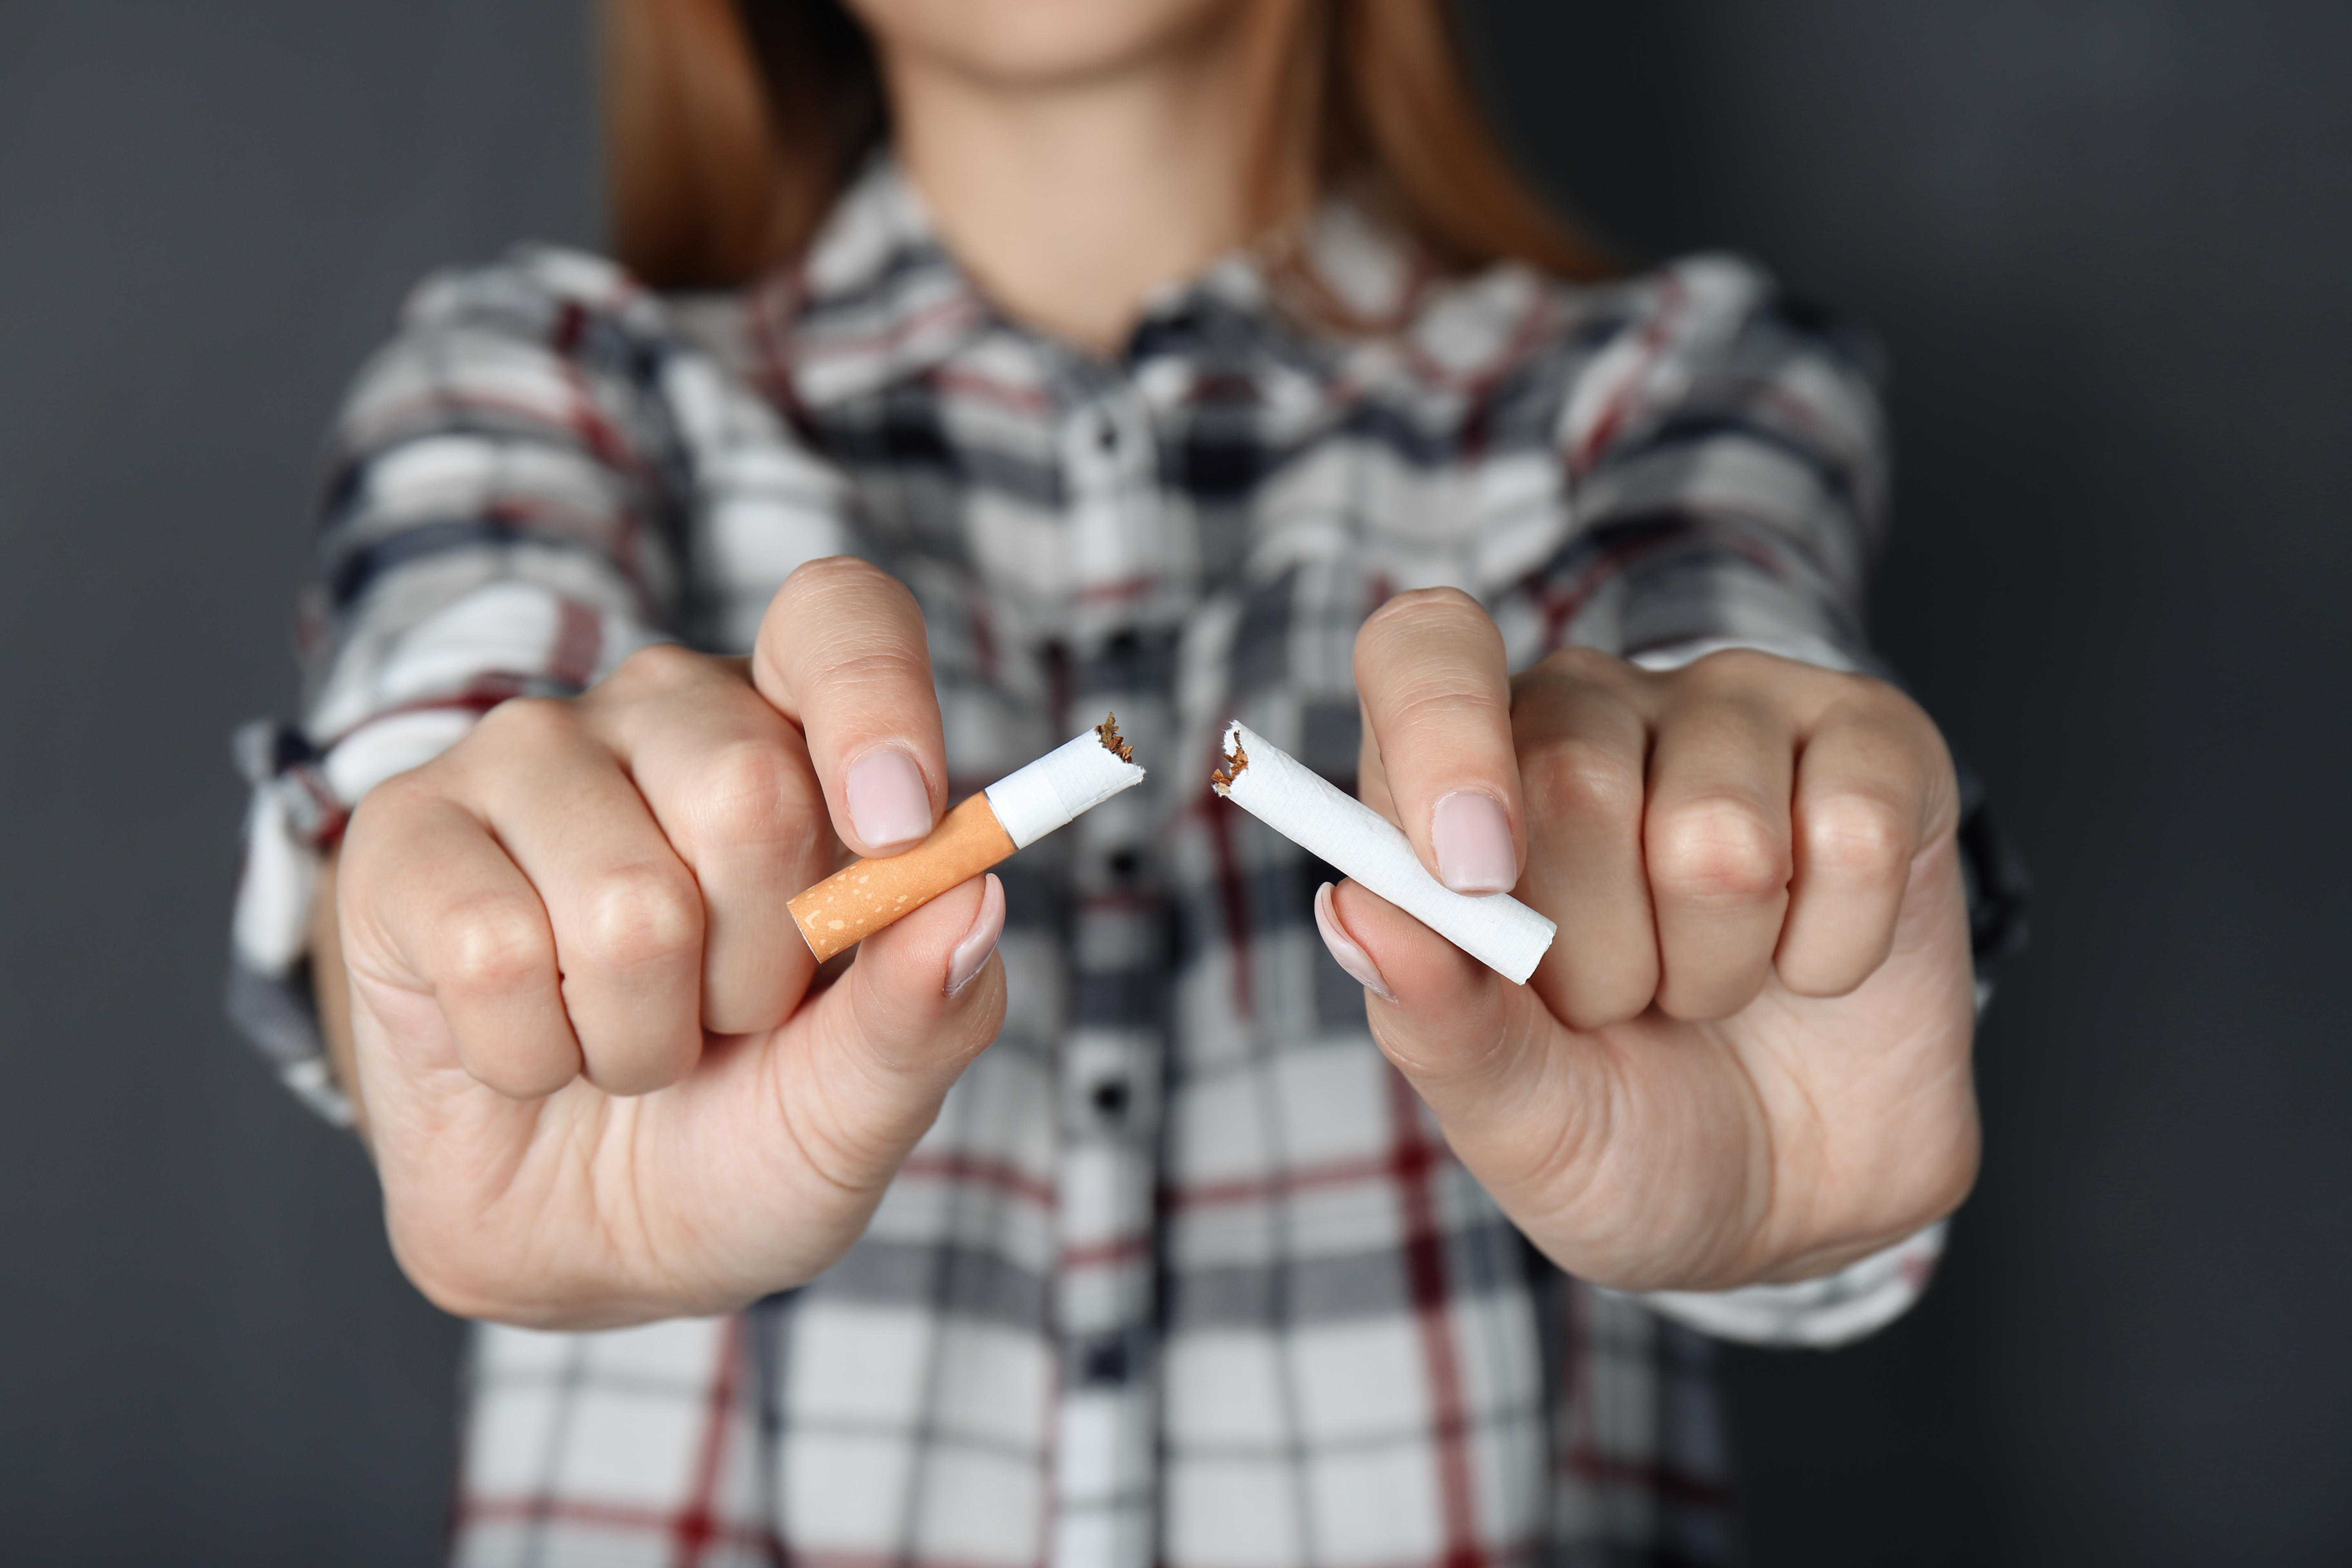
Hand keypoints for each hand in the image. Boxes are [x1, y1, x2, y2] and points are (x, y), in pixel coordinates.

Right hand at [325, 559, 1008, 1327]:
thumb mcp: (864, 1100)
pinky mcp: (407, 838)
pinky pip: (493, 952)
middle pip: (751, 788)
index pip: (841, 622)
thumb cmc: (746, 1136)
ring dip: (643, 1035)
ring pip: (626, 901)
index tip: (899, 827)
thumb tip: (974, 895)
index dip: (877, 705)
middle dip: (760, 969)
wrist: (589, 1242)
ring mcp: (522, 759)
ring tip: (627, 1043)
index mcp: (797, 735)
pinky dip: (533, 1055)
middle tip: (728, 1019)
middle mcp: (662, 714)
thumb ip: (930, 1004)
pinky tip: (531, 1048)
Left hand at [1320, 589, 1978, 1291]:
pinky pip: (1852, 832)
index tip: (1473, 872)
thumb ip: (1430, 1016)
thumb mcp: (1509, 1114)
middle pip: (1568, 770)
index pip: (1421, 651)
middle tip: (1616, 1006)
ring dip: (1713, 965)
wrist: (1785, 1202)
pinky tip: (1813, 968)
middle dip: (1593, 953)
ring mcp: (1739, 713)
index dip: (1440, 736)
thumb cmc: (1619, 1131)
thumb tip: (1353, 912)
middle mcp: (1593, 710)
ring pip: (1716, 826)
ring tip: (1709, 991)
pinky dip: (1833, 951)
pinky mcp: (1875, 745)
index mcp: (1462, 772)